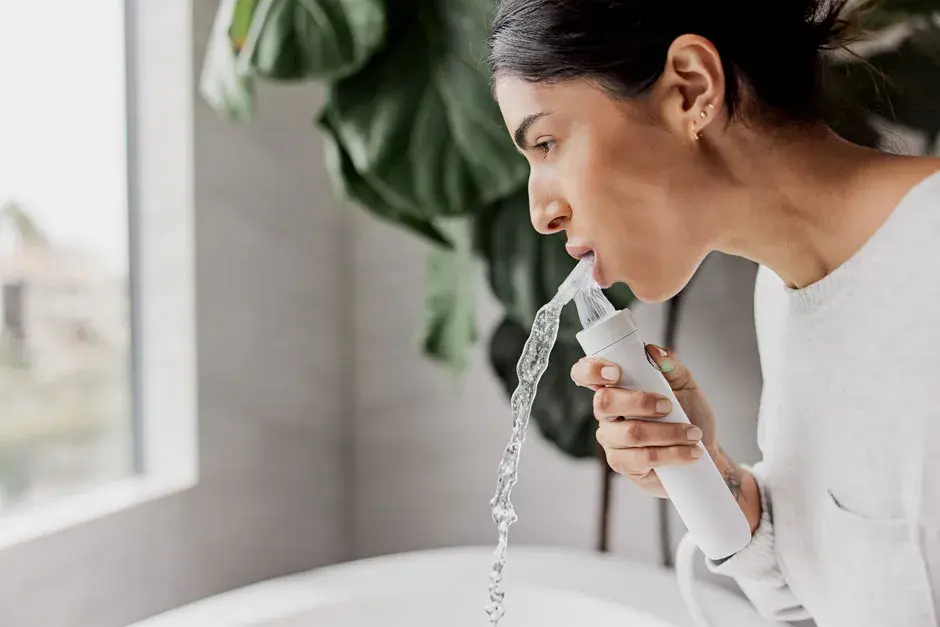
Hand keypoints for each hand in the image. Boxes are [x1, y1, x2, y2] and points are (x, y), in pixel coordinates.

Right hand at [570, 344, 718, 498]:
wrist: (703, 450)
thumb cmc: (689, 415)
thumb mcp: (686, 385)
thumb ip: (671, 367)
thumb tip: (655, 351)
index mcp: (615, 387)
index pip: (585, 373)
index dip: (591, 370)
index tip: (616, 372)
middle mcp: (606, 412)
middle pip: (604, 402)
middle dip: (640, 402)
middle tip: (669, 406)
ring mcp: (611, 439)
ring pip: (630, 433)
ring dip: (667, 432)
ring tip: (692, 433)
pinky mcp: (622, 464)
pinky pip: (641, 458)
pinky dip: (671, 453)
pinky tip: (689, 452)